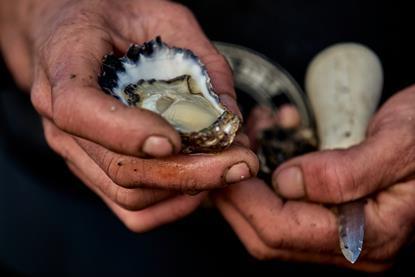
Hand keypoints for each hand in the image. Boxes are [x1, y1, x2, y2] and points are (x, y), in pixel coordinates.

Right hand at [0, 0, 257, 231]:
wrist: (74, 34)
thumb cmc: (114, 17)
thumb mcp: (162, 16)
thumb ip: (200, 62)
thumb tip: (231, 117)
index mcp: (66, 67)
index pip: (81, 110)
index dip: (126, 131)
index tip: (175, 138)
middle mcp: (63, 121)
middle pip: (118, 168)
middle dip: (187, 172)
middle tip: (240, 163)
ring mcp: (77, 152)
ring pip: (129, 194)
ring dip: (186, 189)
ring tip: (227, 169)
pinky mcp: (95, 171)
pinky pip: (129, 209)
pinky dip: (169, 206)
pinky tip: (198, 188)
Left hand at [213, 86, 414, 270]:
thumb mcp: (398, 143)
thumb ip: (345, 171)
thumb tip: (286, 183)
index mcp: (372, 234)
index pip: (282, 231)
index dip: (246, 200)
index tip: (230, 166)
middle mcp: (351, 242)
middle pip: (267, 235)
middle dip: (238, 195)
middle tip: (229, 154)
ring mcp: (339, 229)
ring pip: (270, 221)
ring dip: (250, 182)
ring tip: (252, 138)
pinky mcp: (332, 210)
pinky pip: (285, 204)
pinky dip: (267, 174)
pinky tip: (272, 139)